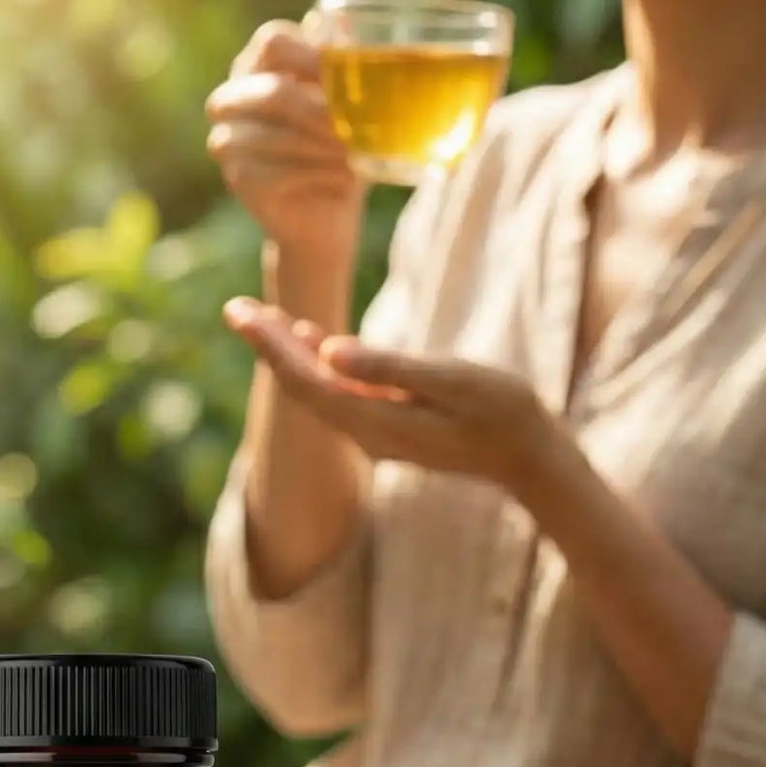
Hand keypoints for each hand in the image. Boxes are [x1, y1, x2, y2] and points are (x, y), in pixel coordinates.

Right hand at [206, 21, 362, 258]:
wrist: (327, 213)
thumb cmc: (340, 147)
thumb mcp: (351, 102)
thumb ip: (344, 62)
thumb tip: (342, 19)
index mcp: (259, 63)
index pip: (273, 41)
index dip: (313, 56)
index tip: (350, 75)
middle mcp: (234, 96)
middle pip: (273, 91)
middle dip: (320, 111)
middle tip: (356, 127)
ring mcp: (228, 138)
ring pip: (274, 135)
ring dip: (323, 147)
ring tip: (356, 155)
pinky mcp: (236, 177)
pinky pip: (274, 172)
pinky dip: (315, 174)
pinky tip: (343, 178)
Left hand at [224, 298, 563, 492]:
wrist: (530, 458)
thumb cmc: (501, 412)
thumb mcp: (450, 380)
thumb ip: (389, 367)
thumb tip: (329, 352)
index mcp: (374, 420)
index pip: (305, 381)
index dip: (268, 346)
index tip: (238, 313)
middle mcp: (366, 433)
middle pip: (303, 386)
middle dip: (268, 346)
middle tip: (235, 308)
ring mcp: (376, 433)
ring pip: (319, 390)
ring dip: (290, 354)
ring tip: (260, 318)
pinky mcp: (389, 427)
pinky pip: (341, 394)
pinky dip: (321, 364)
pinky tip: (310, 338)